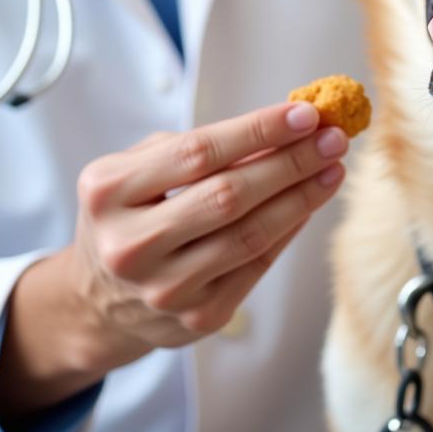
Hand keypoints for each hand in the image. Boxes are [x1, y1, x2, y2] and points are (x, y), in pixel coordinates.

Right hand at [0, 102, 346, 423]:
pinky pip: (258, 264)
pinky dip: (290, 228)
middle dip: (292, 162)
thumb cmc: (132, 213)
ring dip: (302, 197)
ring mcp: (163, 289)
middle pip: (230, 195)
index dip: (259, 130)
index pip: (199, 152)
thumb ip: (201, 146)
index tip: (306, 113)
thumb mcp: (140, 168)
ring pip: (251, 235)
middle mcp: (130, 245)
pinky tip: (310, 202)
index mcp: (109, 192)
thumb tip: (286, 127)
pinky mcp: (196, 318)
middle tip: (333, 138)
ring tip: (333, 167)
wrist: (99, 300)